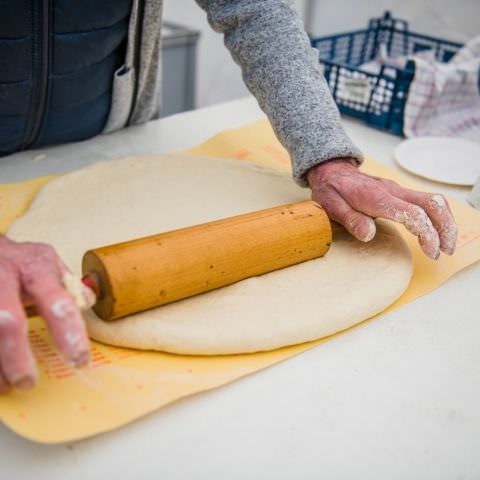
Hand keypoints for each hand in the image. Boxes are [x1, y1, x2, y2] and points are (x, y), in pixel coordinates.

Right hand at [0, 236, 94, 392]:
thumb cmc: (18, 260)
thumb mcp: (46, 262)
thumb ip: (68, 285)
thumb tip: (88, 302)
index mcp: (36, 268)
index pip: (58, 302)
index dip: (69, 333)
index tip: (79, 359)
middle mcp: (4, 276)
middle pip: (8, 321)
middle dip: (16, 356)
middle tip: (27, 381)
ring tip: (5, 386)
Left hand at [307, 158, 456, 258]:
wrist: (333, 171)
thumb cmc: (331, 190)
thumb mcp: (331, 207)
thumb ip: (350, 220)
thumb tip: (368, 235)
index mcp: (376, 197)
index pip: (411, 212)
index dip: (426, 232)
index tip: (430, 251)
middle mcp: (392, 191)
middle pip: (431, 204)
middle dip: (445, 227)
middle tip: (445, 251)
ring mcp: (398, 190)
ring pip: (433, 201)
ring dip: (445, 222)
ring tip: (446, 245)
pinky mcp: (400, 192)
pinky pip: (426, 201)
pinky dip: (438, 216)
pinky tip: (438, 231)